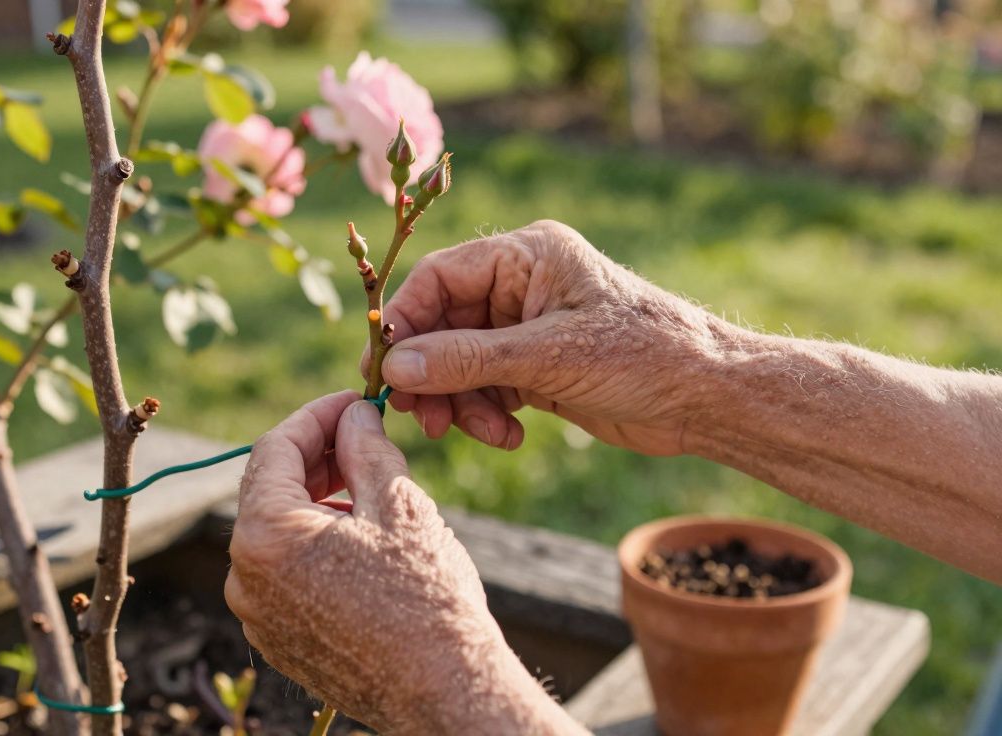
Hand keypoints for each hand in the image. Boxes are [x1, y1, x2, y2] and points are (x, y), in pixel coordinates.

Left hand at [225, 392, 574, 732]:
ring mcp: (257, 615)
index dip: (316, 415)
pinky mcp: (277, 641)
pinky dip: (314, 547)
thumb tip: (353, 416)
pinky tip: (360, 542)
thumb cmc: (426, 598)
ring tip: (370, 492)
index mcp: (265, 535)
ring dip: (316, 503)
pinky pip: (285, 575)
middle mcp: (245, 577)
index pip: (276, 448)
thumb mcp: (399, 504)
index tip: (353, 401)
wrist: (447, 693)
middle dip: (316, 458)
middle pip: (270, 490)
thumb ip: (364, 448)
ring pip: (278, 534)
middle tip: (363, 437)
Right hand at [367, 220, 726, 455]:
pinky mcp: (536, 367)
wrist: (707, 398)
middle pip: (442, 324)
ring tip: (480, 433)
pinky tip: (509, 437)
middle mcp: (520, 285)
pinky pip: (484, 387)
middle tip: (422, 418)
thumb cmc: (643, 356)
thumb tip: (396, 365)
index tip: (385, 369)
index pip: (439, 277)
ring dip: (460, 402)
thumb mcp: (548, 357)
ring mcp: (526, 327)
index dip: (406, 322)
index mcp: (526, 255)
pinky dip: (485, 414)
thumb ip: (467, 359)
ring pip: (459, 362)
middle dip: (432, 374)